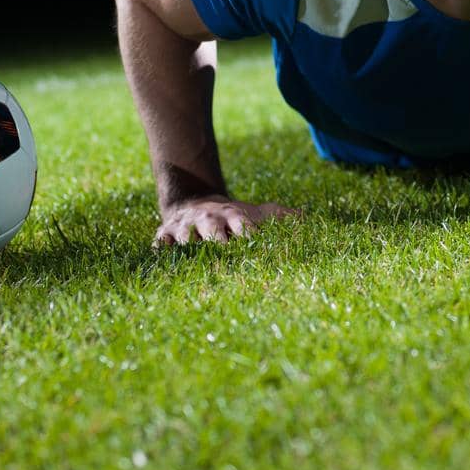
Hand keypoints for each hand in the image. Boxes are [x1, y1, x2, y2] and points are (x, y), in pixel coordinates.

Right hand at [154, 195, 305, 245]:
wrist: (195, 203)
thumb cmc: (233, 216)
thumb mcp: (257, 213)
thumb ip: (282, 217)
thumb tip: (308, 219)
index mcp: (233, 215)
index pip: (243, 225)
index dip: (249, 234)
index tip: (255, 246)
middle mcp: (209, 219)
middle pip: (212, 229)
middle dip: (217, 240)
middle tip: (224, 257)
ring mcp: (186, 227)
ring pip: (185, 236)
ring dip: (189, 246)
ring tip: (194, 260)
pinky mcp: (166, 235)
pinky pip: (161, 245)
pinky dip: (163, 253)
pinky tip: (165, 266)